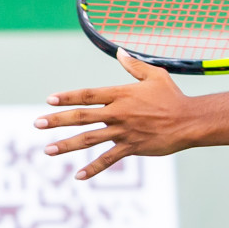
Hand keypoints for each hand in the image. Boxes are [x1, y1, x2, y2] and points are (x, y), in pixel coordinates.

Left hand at [38, 51, 196, 180]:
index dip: (68, 97)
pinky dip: (94, 168)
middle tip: (38, 123)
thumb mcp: (155, 75)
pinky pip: (109, 159)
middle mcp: (119, 113)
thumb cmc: (173, 96)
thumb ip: (134, 66)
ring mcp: (124, 132)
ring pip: (90, 139)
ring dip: (67, 144)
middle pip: (82, 116)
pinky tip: (79, 176)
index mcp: (122, 94)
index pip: (88, 95)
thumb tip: (120, 52)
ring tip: (48, 149)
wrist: (190, 121)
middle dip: (58, 120)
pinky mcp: (132, 147)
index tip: (49, 101)